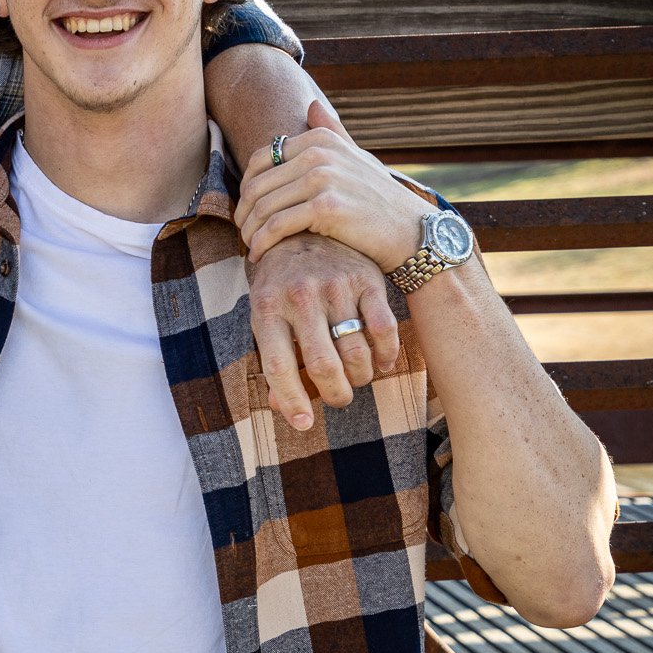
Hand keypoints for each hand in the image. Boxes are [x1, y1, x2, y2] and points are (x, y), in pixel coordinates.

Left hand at [235, 102, 423, 273]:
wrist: (411, 231)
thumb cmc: (381, 199)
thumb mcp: (357, 157)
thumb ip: (333, 131)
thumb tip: (311, 105)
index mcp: (320, 139)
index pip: (260, 160)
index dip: (246, 188)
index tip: (248, 210)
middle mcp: (319, 154)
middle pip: (257, 185)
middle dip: (244, 214)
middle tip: (244, 234)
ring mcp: (322, 178)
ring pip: (262, 208)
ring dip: (249, 232)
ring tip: (251, 247)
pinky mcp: (325, 207)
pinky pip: (275, 226)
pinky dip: (261, 243)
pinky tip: (260, 255)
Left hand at [246, 233, 401, 427]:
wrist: (301, 229)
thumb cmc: (280, 284)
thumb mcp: (265, 315)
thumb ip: (274, 359)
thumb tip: (283, 410)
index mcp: (267, 308)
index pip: (278, 366)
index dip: (292, 400)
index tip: (304, 423)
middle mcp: (300, 296)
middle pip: (322, 364)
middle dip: (335, 394)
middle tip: (339, 400)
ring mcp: (334, 286)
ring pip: (355, 351)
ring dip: (360, 378)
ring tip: (357, 380)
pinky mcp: (365, 279)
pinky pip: (383, 328)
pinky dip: (387, 354)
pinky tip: (383, 363)